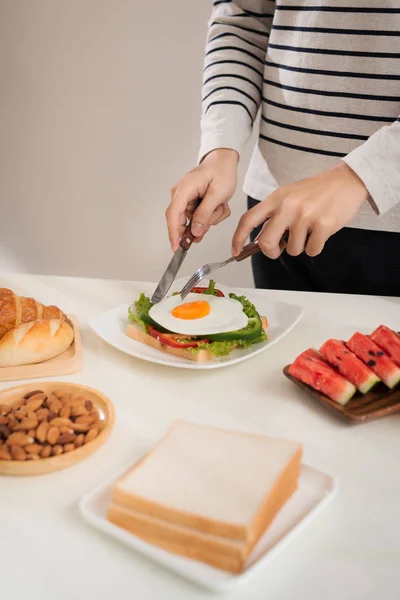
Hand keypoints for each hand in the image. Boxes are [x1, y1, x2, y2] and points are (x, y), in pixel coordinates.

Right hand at [166, 148, 238, 250]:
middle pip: (184, 221)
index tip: (176, 247)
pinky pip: (198, 217)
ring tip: (220, 204)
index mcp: (184, 189)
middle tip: (216, 213)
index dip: (173, 233)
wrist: (223, 162)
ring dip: (210, 217)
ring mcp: (184, 199)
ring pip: (194, 221)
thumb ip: (205, 213)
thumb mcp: (218, 194)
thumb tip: (195, 231)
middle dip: (202, 222)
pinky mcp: (189, 203)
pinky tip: (217, 204)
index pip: (173, 214)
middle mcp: (180, 194)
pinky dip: (210, 215)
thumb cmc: (221, 172)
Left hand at [232, 162, 368, 258]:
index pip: (248, 220)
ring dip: (301, 246)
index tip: (236, 251)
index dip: (238, 238)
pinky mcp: (323, 225)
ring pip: (293, 250)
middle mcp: (287, 206)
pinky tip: (321, 232)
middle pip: (266, 242)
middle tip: (281, 248)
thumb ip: (274, 215)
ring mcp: (305, 216)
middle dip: (272, 252)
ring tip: (310, 230)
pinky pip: (312, 250)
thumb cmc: (317, 191)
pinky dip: (316, 247)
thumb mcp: (289, 196)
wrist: (346, 180)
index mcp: (276, 198)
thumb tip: (261, 241)